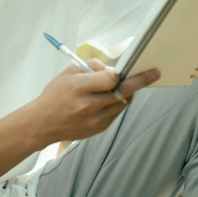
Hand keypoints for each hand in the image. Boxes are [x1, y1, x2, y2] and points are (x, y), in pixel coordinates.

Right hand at [28, 58, 160, 147]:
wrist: (43, 124)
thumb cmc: (55, 94)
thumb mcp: (68, 73)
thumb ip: (90, 67)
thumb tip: (111, 68)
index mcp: (79, 88)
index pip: (110, 79)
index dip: (119, 73)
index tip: (126, 68)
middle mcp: (88, 105)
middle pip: (122, 92)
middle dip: (140, 81)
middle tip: (154, 73)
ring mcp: (95, 120)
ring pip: (123, 103)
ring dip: (128, 93)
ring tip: (127, 84)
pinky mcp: (99, 129)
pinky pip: (117, 113)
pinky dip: (119, 103)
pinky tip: (113, 97)